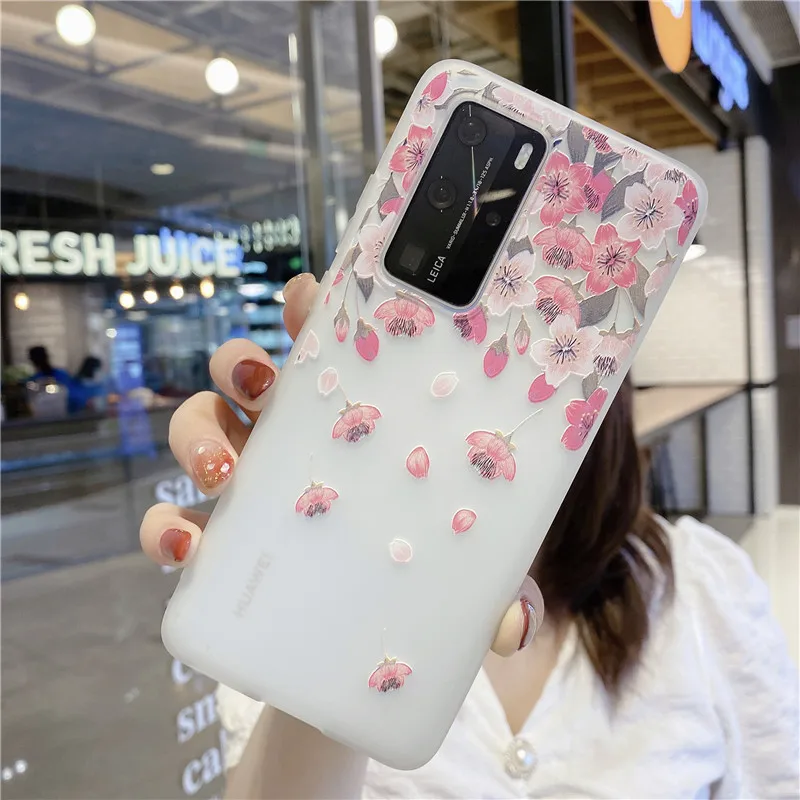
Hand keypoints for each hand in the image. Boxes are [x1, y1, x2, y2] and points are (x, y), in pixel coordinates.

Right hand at [140, 272, 543, 656]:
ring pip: (197, 425)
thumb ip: (496, 594)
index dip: (310, 312)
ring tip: (222, 472)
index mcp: (346, 424)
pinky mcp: (210, 543)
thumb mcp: (460, 580)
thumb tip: (514, 622)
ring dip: (196, 434)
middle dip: (241, 362)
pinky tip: (184, 547)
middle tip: (264, 386)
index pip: (321, 349)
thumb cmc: (410, 587)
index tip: (312, 297)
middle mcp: (287, 441)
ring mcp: (243, 487)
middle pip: (244, 372)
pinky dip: (161, 527)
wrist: (352, 665)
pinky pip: (165, 519)